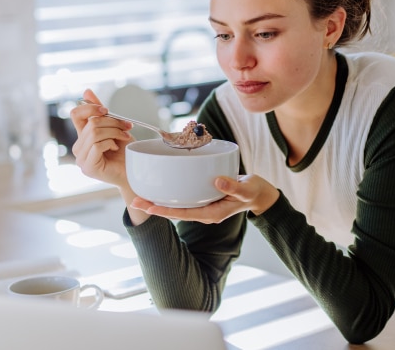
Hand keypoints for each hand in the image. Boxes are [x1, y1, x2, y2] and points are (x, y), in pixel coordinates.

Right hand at [70, 89, 134, 187]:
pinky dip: (110, 143)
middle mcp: (78, 147)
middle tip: (127, 127)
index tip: (106, 109)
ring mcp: (81, 158)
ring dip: (114, 132)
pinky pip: (97, 145)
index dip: (90, 107)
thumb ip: (100, 112)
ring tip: (123, 137)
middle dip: (112, 122)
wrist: (134, 172)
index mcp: (83, 136)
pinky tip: (115, 149)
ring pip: (94, 133)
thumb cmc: (125, 152)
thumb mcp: (113, 127)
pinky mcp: (88, 167)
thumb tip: (86, 91)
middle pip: (91, 123)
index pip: (76, 114)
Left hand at [130, 174, 279, 223]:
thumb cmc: (254, 192)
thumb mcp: (247, 189)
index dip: (165, 210)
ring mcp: (203, 206)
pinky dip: (171, 194)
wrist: (260, 194)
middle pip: (174, 211)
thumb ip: (233, 187)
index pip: (183, 213)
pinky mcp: (204, 198)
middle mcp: (204, 211)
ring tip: (140, 195)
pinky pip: (183, 198)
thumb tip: (216, 180)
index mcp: (211, 213)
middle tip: (133, 200)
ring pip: (177, 206)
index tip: (149, 207)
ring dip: (159, 201)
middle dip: (154, 206)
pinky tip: (160, 187)